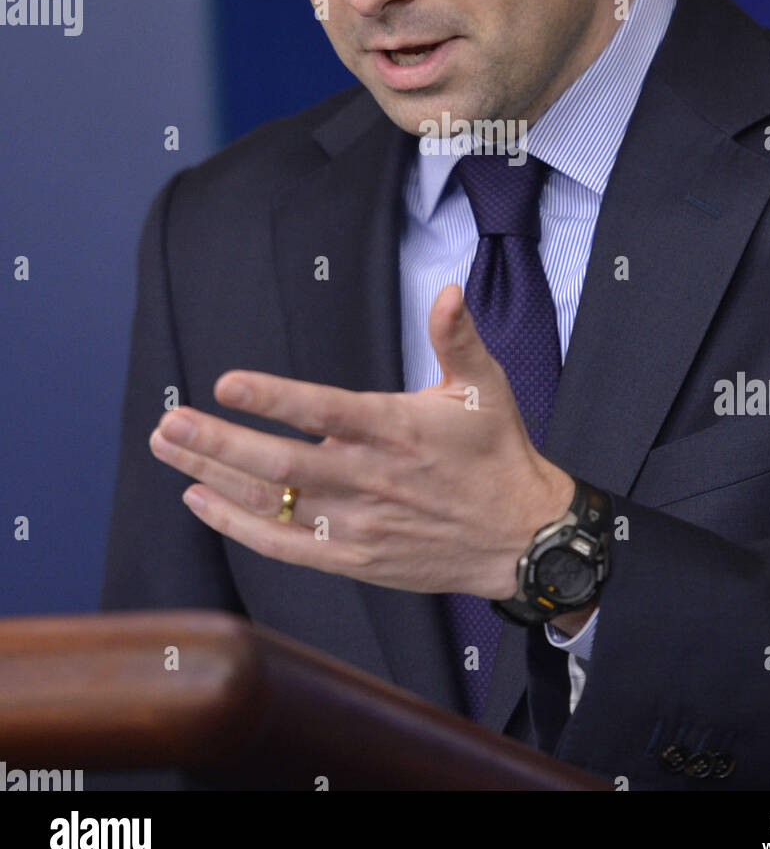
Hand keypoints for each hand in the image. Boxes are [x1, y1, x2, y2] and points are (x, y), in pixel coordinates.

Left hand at [149, 284, 575, 600]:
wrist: (521, 537)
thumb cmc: (497, 453)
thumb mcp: (485, 387)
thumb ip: (456, 337)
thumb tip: (448, 290)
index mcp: (398, 429)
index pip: (326, 411)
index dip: (275, 399)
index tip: (226, 384)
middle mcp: (372, 478)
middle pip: (284, 463)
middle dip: (220, 443)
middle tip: (170, 423)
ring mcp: (359, 523)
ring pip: (274, 502)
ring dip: (216, 476)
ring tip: (169, 449)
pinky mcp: (354, 558)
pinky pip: (284, 546)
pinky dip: (239, 526)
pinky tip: (201, 499)